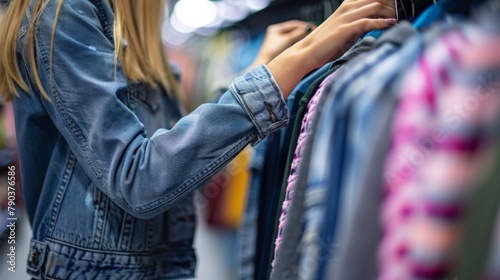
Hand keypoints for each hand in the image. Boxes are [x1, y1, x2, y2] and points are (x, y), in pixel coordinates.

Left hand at [250, 20, 315, 66]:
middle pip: (293, 30)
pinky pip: (292, 43)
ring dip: (302, 37)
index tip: (314, 28)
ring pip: (293, 37)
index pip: (293, 24)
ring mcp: (278, 41)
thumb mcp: (287, 40)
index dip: (304, 25)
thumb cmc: (273, 52)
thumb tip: (308, 28)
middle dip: (303, 31)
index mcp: (275, 29)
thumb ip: (298, 33)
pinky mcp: (280, 48)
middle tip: (314, 33)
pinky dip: (298, 43)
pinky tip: (304, 45)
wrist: (266, 64)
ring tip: (311, 39)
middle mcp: (276, 33)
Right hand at [267, 0, 395, 97]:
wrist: (307, 53)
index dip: (387, 1)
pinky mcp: (346, 29)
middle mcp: (347, 8)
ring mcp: (346, 17)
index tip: (399, 7)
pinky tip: (391, 23)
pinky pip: (368, 21)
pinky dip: (382, 22)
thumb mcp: (346, 30)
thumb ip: (360, 24)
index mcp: (347, 6)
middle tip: (404, 10)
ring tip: (401, 17)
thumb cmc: (325, 45)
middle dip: (392, 3)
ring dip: (390, 11)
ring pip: (375, 6)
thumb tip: (378, 24)